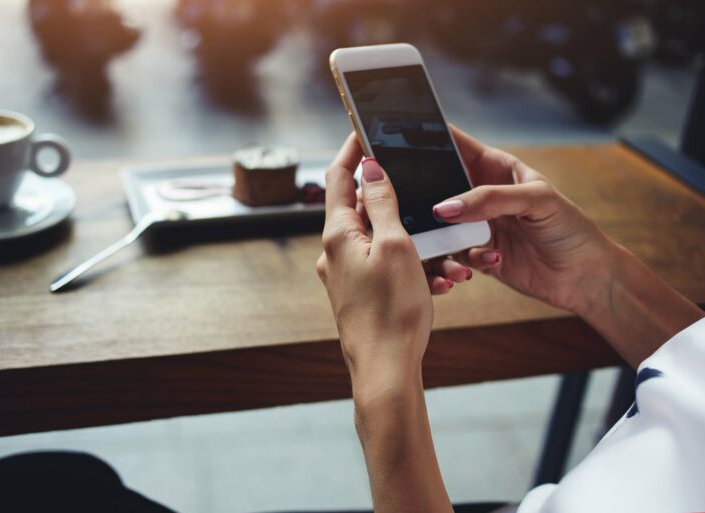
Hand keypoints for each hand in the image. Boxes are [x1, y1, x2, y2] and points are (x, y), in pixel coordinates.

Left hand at [316, 134, 469, 393]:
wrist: (386, 370)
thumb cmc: (392, 311)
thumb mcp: (396, 246)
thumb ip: (382, 204)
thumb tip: (370, 167)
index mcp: (338, 235)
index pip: (337, 177)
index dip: (351, 150)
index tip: (364, 130)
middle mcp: (335, 252)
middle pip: (359, 207)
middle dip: (392, 197)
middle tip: (418, 187)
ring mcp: (344, 275)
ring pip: (378, 240)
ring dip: (410, 237)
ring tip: (441, 252)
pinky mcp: (357, 293)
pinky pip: (384, 266)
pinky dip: (408, 263)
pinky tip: (435, 278)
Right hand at [431, 127, 614, 313]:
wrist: (583, 276)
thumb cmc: (569, 228)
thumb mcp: (536, 200)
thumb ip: (489, 199)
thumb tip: (444, 208)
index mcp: (495, 168)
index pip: (455, 144)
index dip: (430, 138)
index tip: (402, 140)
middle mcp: (480, 195)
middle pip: (437, 186)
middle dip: (425, 195)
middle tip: (414, 203)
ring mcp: (475, 225)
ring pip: (438, 225)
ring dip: (441, 237)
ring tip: (461, 246)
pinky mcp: (474, 254)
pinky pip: (451, 255)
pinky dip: (461, 261)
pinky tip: (492, 260)